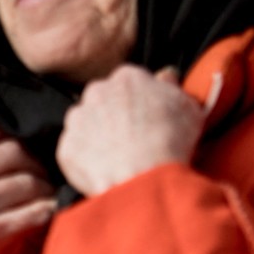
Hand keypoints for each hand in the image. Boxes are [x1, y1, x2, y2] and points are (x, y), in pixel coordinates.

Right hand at [0, 113, 55, 253]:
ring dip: (44, 188)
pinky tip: (43, 216)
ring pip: (30, 181)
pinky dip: (46, 211)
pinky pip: (35, 213)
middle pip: (15, 150)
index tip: (12, 145)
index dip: (6, 131)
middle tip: (37, 174)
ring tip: (42, 196)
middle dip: (33, 161)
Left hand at [56, 65, 203, 196]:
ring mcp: (77, 119)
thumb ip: (172, 86)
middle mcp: (96, 92)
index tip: (147, 114)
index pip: (130, 82)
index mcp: (127, 78)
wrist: (143, 176)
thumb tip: (166, 76)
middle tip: (133, 137)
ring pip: (85, 123)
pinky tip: (106, 169)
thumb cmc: (169, 141)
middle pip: (103, 99)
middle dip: (115, 114)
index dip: (140, 100)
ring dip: (98, 135)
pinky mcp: (66, 146)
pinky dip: (87, 159)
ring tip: (120, 156)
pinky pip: (75, 151)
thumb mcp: (188, 107)